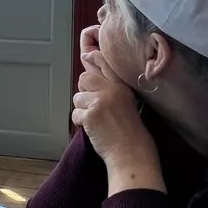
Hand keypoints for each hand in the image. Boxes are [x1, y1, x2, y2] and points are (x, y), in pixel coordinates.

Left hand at [72, 49, 161, 194]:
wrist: (132, 152)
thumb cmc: (129, 130)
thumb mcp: (126, 102)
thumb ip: (110, 87)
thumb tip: (90, 66)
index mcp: (123, 85)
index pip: (103, 61)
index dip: (92, 56)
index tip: (87, 55)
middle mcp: (113, 89)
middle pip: (83, 78)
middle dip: (85, 93)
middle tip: (97, 108)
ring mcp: (101, 100)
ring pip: (77, 97)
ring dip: (83, 110)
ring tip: (99, 121)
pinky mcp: (91, 114)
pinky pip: (75, 114)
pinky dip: (81, 123)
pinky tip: (95, 129)